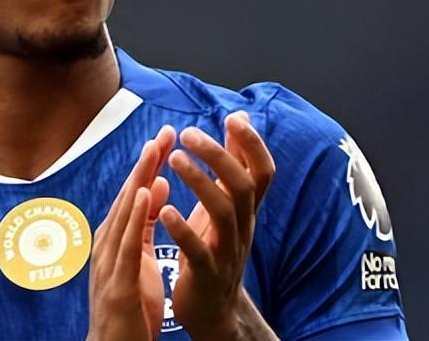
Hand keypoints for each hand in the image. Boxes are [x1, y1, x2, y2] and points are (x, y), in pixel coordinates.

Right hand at [87, 125, 175, 340]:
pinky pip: (127, 242)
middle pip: (129, 196)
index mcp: (116, 239)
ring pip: (125, 212)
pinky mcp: (118, 281)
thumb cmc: (129, 308)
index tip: (165, 136)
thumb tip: (157, 187)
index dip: (149, 164)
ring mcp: (109, 261)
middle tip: (163, 131)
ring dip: (140, 178)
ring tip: (155, 150)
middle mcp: (108, 244)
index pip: (135, 194)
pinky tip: (148, 192)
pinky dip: (136, 213)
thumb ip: (143, 225)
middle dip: (146, 162)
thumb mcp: (138, 260)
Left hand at [159, 112, 277, 340]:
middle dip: (219, 155)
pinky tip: (165, 211)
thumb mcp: (229, 205)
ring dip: (200, 182)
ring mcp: (227, 251)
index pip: (263, 171)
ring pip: (224, 213)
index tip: (233, 118)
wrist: (215, 310)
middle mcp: (242, 227)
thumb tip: (241, 118)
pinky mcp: (207, 274)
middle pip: (243, 185)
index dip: (253, 144)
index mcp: (246, 209)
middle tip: (189, 133)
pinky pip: (199, 251)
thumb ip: (234, 163)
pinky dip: (183, 230)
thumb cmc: (216, 248)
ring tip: (176, 160)